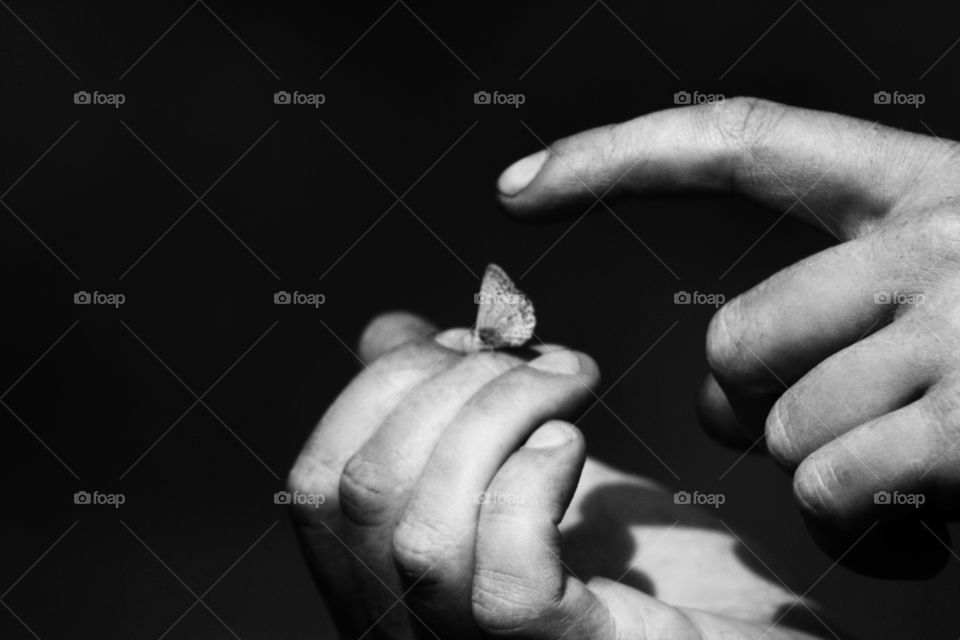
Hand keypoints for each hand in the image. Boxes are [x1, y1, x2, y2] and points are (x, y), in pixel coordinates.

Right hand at [288, 312, 834, 638]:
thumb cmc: (647, 570)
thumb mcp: (527, 469)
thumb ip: (453, 412)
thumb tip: (385, 331)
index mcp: (393, 586)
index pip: (321, 484)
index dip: (380, 387)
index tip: (465, 342)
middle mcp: (413, 634)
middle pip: (363, 496)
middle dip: (447, 386)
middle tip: (536, 358)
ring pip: (423, 536)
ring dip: (496, 416)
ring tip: (568, 381)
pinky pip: (504, 584)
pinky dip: (531, 484)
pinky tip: (570, 448)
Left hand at [496, 97, 959, 576]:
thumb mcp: (951, 277)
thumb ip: (840, 300)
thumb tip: (728, 391)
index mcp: (919, 186)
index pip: (735, 145)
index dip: (616, 156)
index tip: (522, 185)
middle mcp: (939, 241)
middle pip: (741, 335)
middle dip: (747, 402)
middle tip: (797, 424)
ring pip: (787, 423)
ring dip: (818, 465)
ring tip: (896, 461)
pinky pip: (834, 485)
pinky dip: (856, 519)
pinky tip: (920, 506)